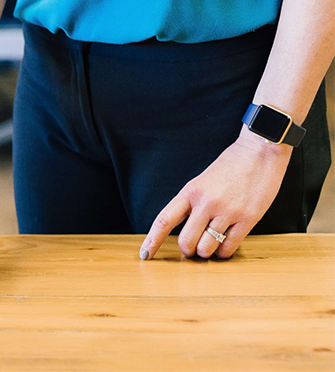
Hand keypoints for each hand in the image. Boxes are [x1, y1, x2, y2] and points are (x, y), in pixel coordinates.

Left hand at [141, 128, 291, 259]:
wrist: (260, 152)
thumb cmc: (230, 166)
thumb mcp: (201, 182)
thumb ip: (191, 203)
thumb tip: (182, 229)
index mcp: (190, 191)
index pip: (164, 220)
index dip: (152, 240)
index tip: (145, 254)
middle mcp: (206, 202)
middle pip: (186, 241)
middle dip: (187, 251)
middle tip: (192, 250)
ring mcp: (227, 211)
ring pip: (207, 247)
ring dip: (206, 253)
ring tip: (210, 248)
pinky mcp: (248, 218)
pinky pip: (229, 246)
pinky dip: (224, 252)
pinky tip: (224, 247)